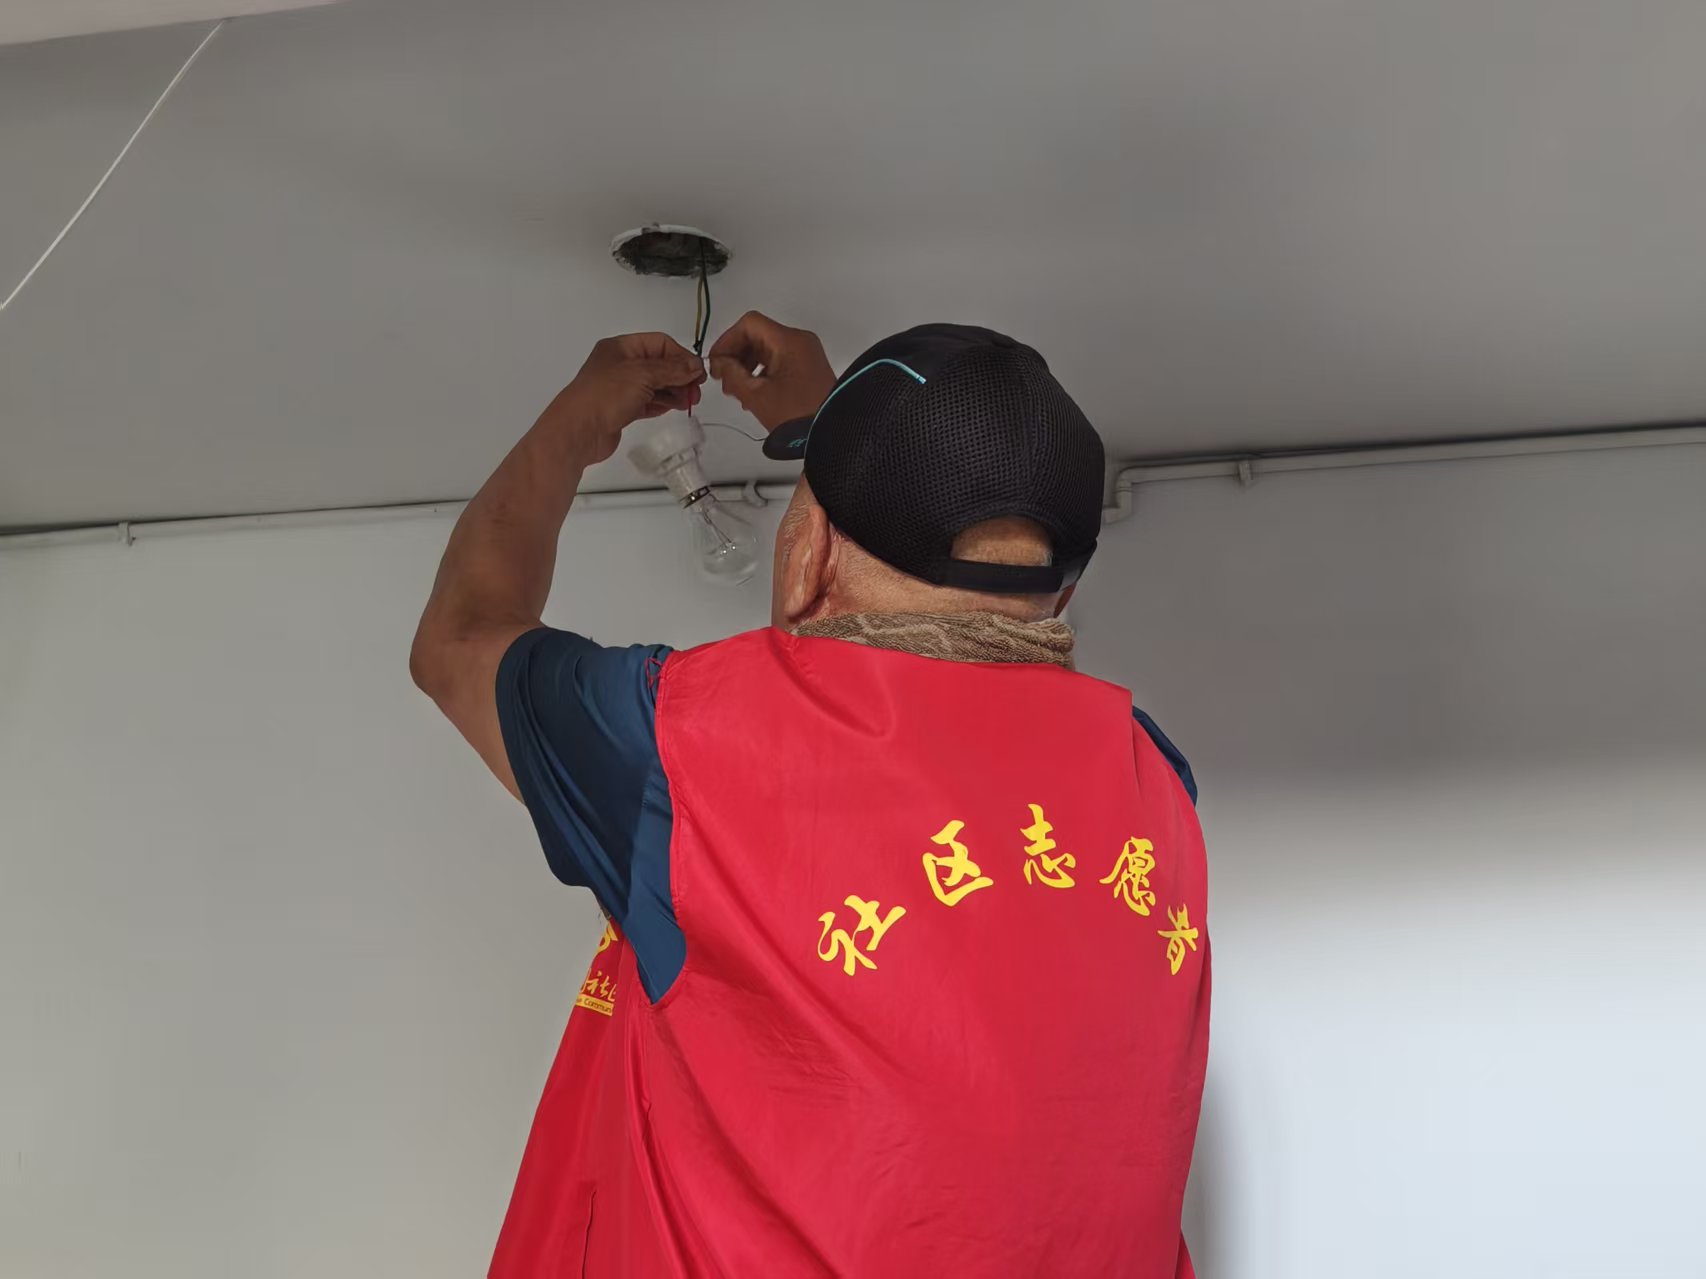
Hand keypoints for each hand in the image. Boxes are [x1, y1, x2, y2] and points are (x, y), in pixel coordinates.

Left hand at [551, 333, 706, 461]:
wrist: (578, 431)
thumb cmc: (605, 395)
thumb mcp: (642, 375)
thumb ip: (672, 369)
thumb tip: (696, 365)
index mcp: (620, 347)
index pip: (659, 343)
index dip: (681, 356)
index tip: (698, 372)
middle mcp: (620, 364)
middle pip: (659, 364)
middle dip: (679, 376)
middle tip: (695, 391)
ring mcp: (619, 387)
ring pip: (654, 384)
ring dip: (673, 391)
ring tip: (688, 402)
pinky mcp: (621, 408)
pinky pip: (647, 401)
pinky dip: (662, 403)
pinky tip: (673, 408)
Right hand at [708, 311, 837, 433]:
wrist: (833, 435)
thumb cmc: (797, 416)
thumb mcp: (755, 395)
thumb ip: (731, 374)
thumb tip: (719, 362)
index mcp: (788, 341)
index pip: (749, 324)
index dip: (728, 340)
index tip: (717, 361)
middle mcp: (800, 341)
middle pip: (758, 335)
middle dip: (737, 355)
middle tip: (723, 379)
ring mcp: (807, 354)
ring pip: (768, 349)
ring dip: (748, 365)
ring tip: (737, 390)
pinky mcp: (809, 368)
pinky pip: (779, 361)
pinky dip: (762, 372)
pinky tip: (754, 393)